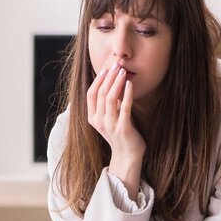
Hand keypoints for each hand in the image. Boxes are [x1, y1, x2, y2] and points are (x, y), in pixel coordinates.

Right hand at [86, 63, 144, 184]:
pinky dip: (127, 94)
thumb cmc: (120, 134)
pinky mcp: (123, 128)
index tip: (106, 68)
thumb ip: (108, 104)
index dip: (97, 80)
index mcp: (92, 118)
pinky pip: (124, 107)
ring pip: (110, 98)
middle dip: (109, 77)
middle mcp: (98, 121)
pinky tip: (130, 84)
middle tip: (116, 65)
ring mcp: (110, 125)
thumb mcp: (110, 117)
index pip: (90, 94)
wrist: (128, 155)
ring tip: (123, 71)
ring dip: (117, 82)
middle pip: (100, 93)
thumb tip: (111, 83)